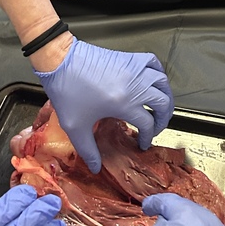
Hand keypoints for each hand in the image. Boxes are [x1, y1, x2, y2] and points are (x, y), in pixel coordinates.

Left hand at [35, 38, 173, 173]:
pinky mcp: (128, 58)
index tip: (142, 143)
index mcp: (124, 103)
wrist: (59, 60)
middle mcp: (135, 85)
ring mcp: (134, 69)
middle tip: (155, 127)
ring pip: (162, 81)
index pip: (147, 123)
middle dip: (163, 119)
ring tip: (159, 106)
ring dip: (165, 95)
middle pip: (163, 102)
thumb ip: (88, 149)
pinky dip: (158, 72)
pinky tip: (153, 80)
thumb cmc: (67, 90)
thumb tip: (96, 167)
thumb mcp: (75, 126)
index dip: (147, 137)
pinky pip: (153, 62)